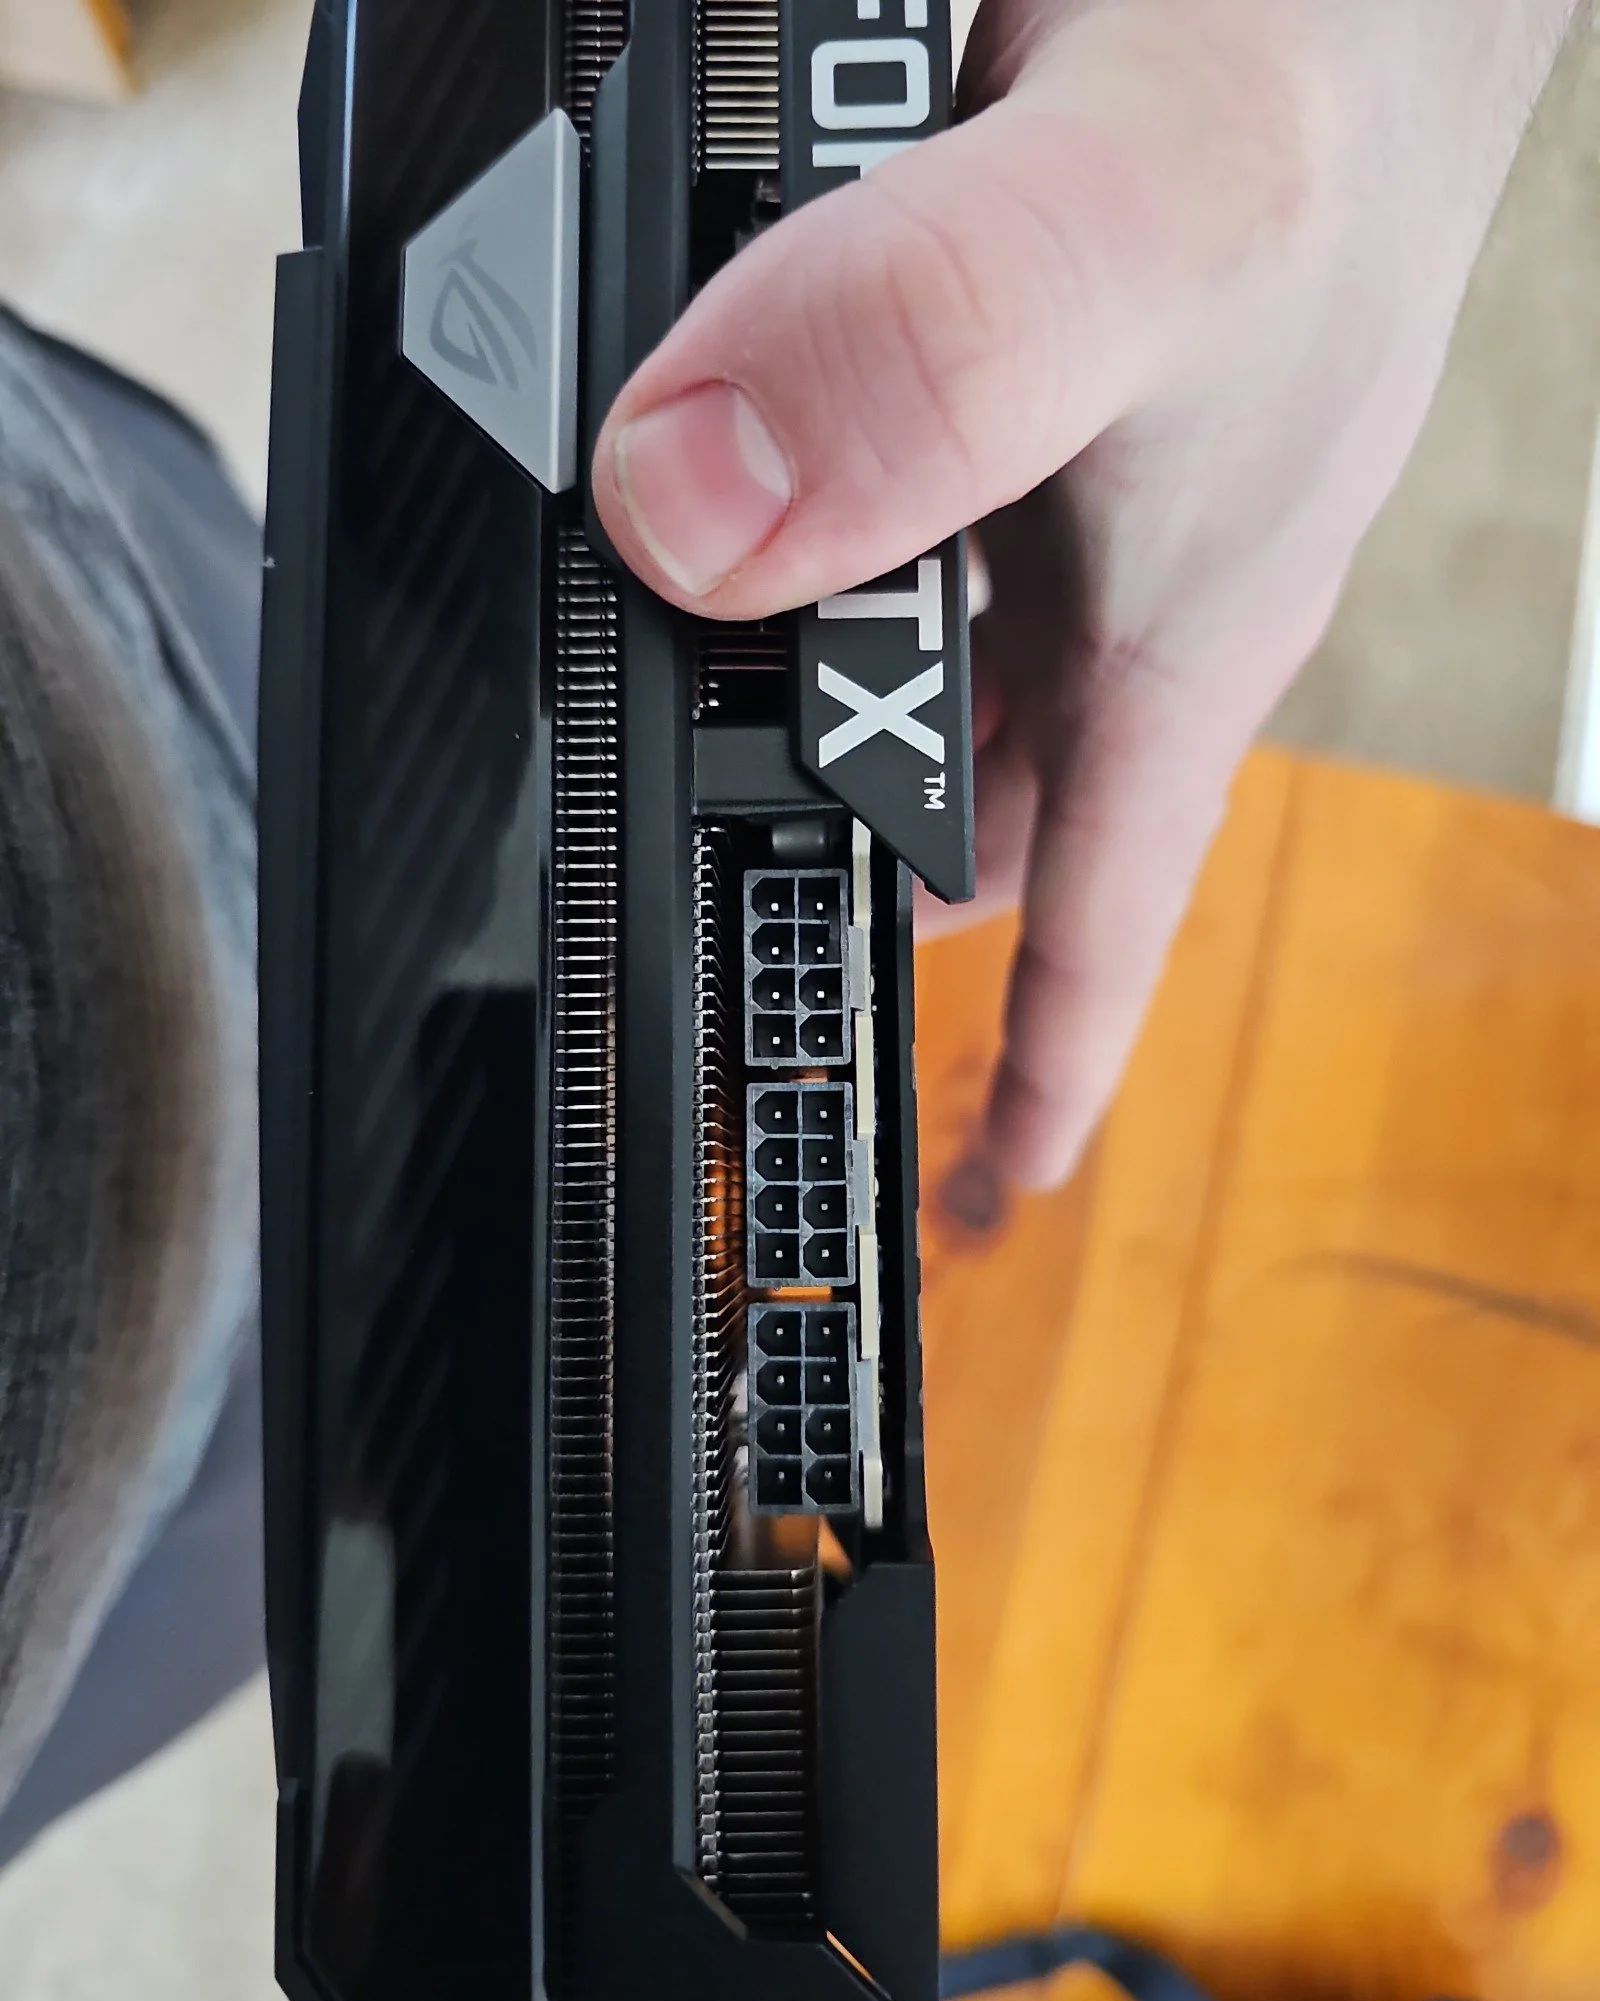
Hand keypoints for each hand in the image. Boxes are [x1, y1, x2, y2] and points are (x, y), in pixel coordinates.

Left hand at [592, 0, 1575, 1187]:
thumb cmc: (1334, 65)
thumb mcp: (1143, 221)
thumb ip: (932, 359)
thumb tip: (691, 520)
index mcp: (1176, 637)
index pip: (1103, 926)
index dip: (1039, 1085)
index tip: (963, 1211)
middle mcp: (1111, 576)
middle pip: (964, 814)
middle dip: (858, 897)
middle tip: (716, 955)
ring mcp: (1052, 476)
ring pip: (896, 669)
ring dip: (792, 722)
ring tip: (673, 752)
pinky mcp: (974, 363)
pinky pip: (851, 508)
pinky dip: (765, 536)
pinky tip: (692, 499)